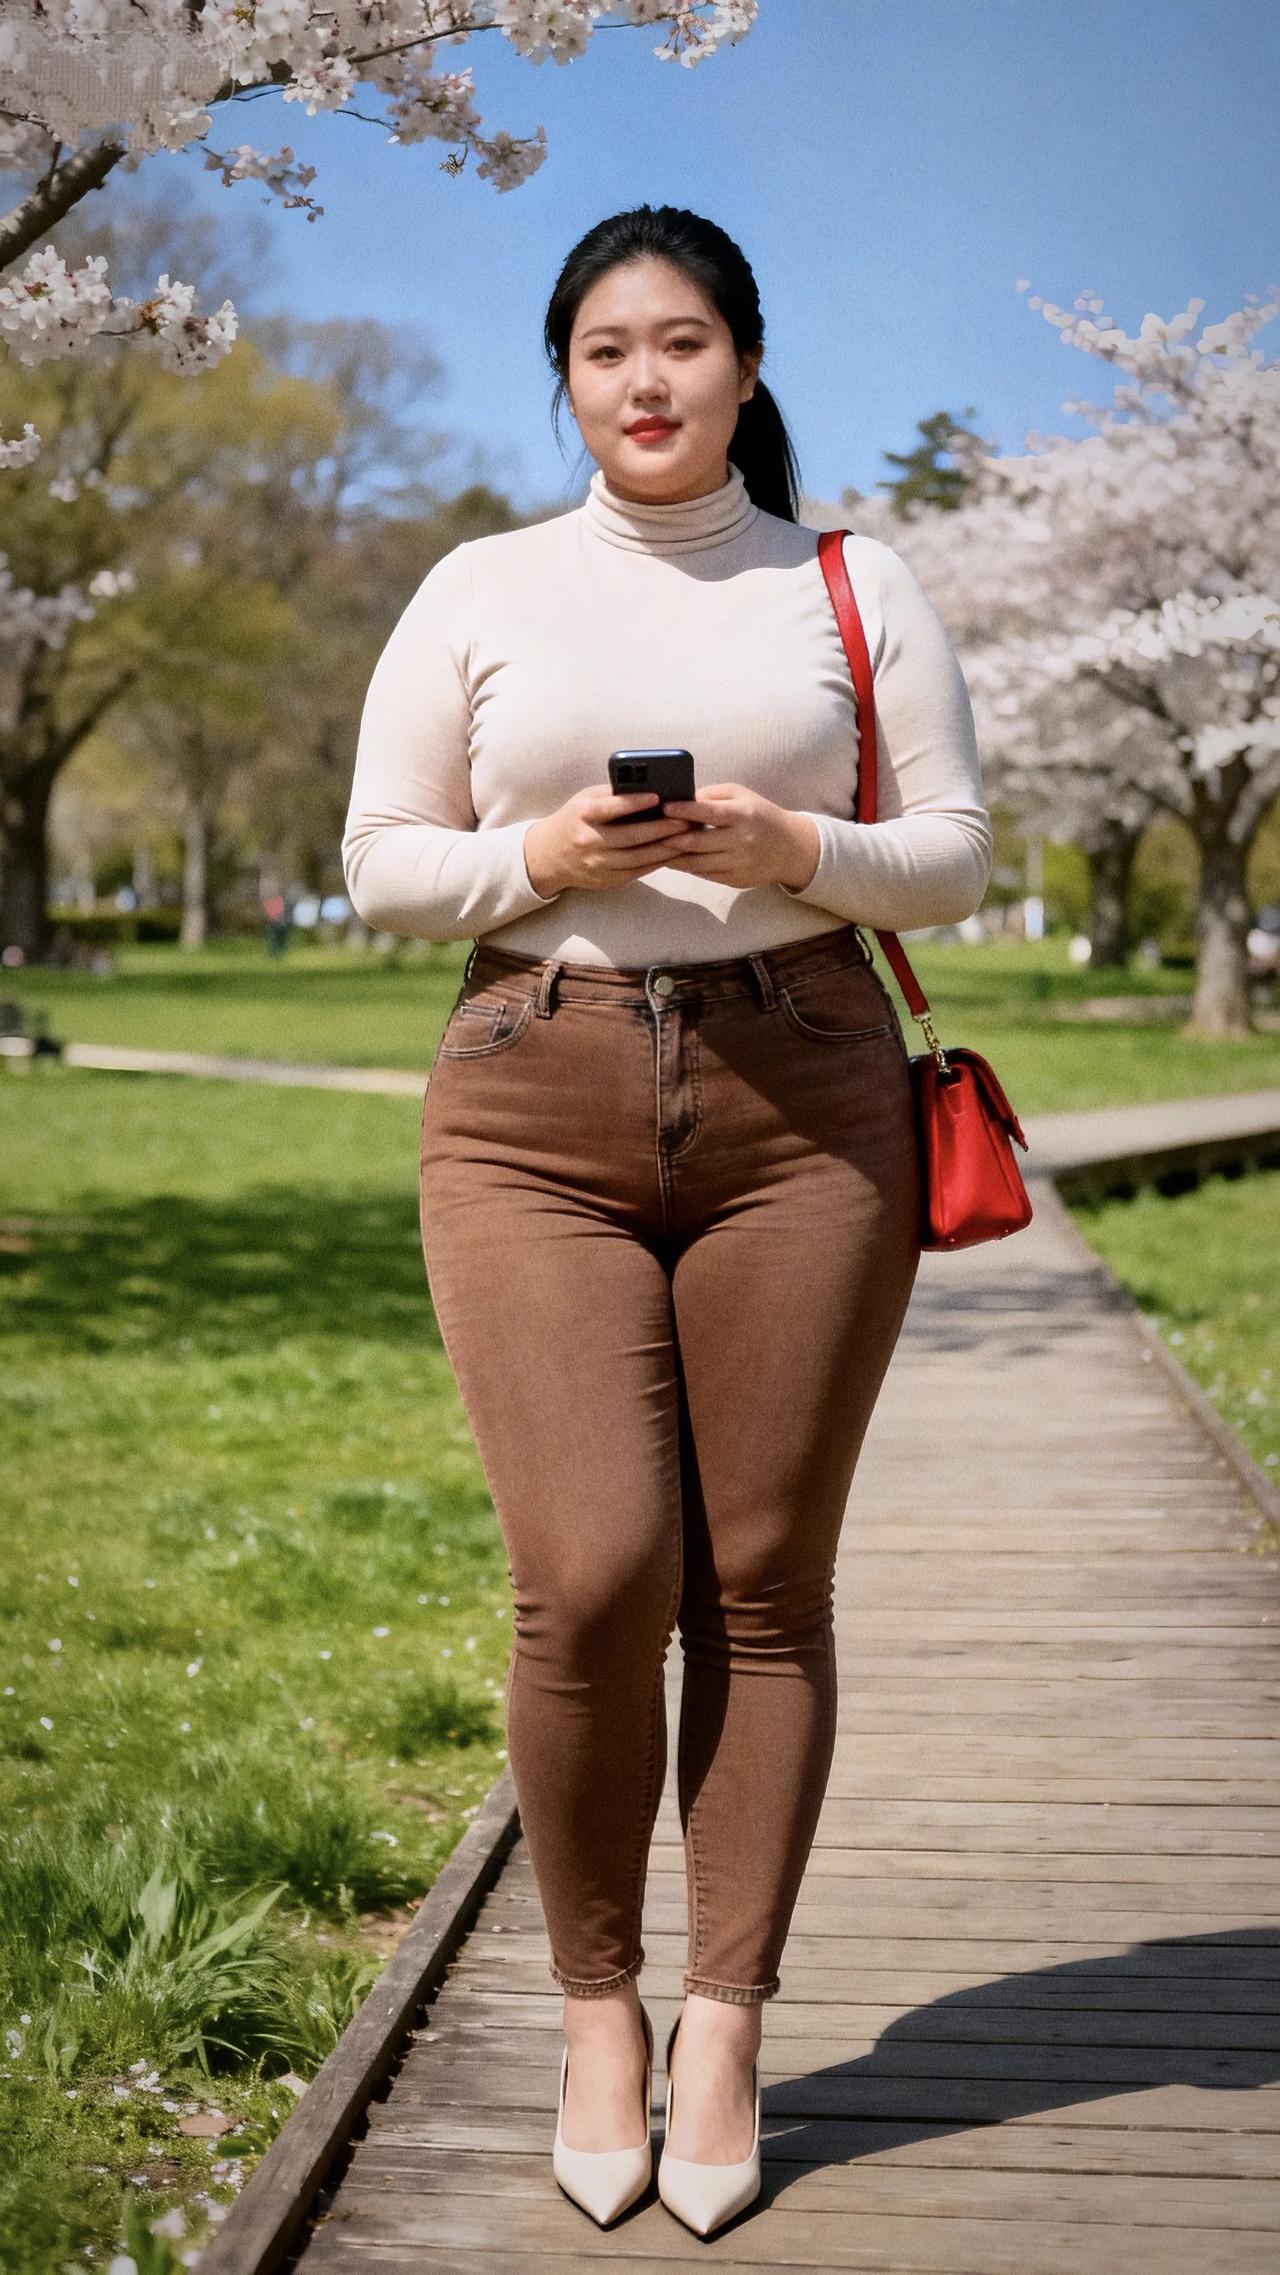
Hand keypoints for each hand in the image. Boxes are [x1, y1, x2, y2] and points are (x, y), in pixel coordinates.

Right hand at [523, 785, 692, 896]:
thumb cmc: (572, 821)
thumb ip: (611, 795)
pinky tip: (672, 853)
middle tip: (686, 821)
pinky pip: (635, 873)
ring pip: (637, 858)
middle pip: (630, 837)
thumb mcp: (584, 800)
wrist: (547, 856)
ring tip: (686, 838)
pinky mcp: (604, 881)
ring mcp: (596, 864)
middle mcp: (588, 841)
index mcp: (582, 815)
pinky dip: (655, 863)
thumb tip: (648, 788)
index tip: (658, 797)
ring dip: (664, 849)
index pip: (610, 808)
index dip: (634, 802)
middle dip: (661, 829)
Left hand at [656, 785, 820, 892]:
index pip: (709, 812)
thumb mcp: (742, 796)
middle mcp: (741, 840)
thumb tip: (682, 800)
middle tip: (650, 832)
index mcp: (743, 815)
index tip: (664, 807)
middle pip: (698, 842)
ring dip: (673, 857)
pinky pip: (705, 874)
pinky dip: (687, 867)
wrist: (791, 849)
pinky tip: (673, 860)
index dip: (684, 810)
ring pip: (697, 863)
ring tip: (654, 848)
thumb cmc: (760, 816)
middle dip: (671, 838)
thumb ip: (713, 795)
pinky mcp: (735, 879)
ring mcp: (739, 863)